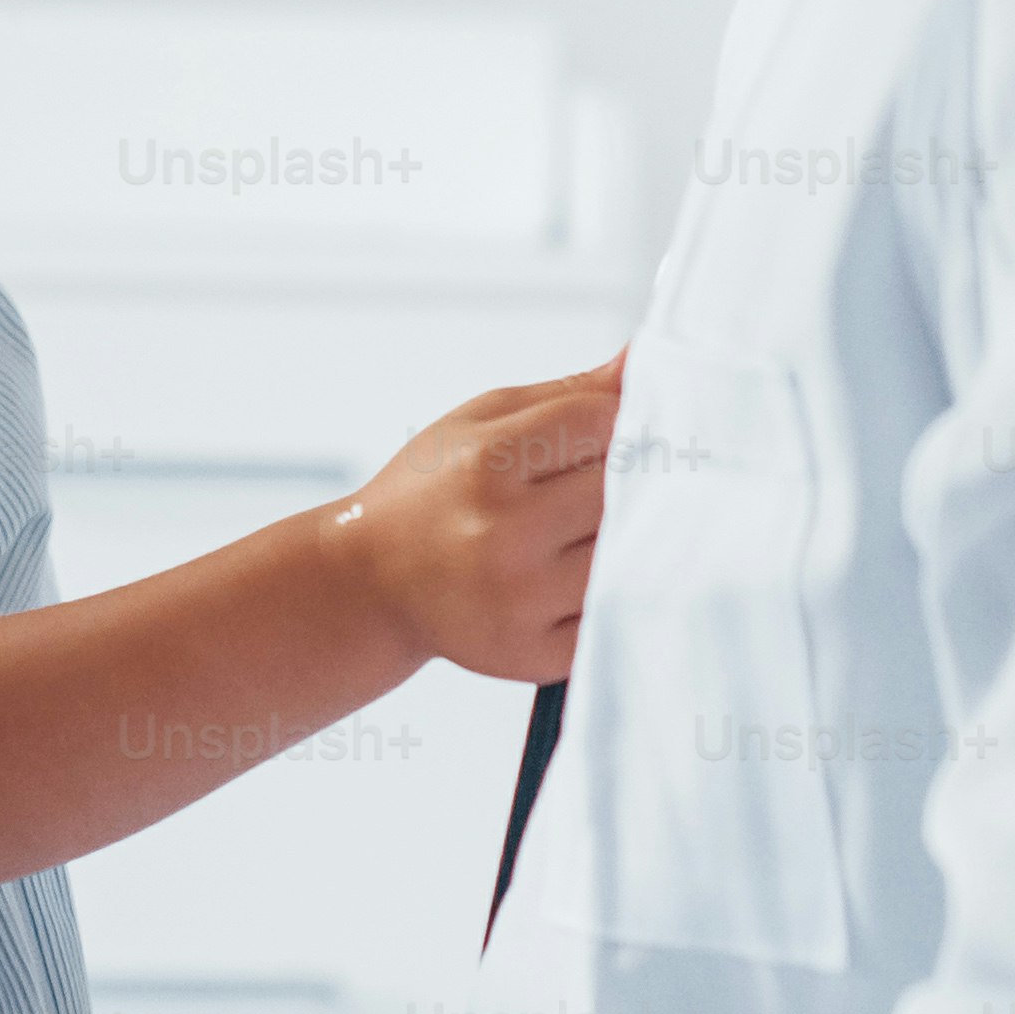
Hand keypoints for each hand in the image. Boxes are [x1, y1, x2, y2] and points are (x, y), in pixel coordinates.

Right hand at [323, 355, 614, 682]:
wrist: (371, 584)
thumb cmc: (432, 491)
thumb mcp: (480, 422)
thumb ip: (569, 394)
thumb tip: (644, 359)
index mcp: (487, 466)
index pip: (601, 422)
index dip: (617, 420)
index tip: (609, 431)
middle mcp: (503, 534)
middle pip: (622, 487)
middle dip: (629, 478)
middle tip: (609, 480)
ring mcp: (521, 600)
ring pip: (628, 553)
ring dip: (627, 538)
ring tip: (591, 529)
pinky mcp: (534, 654)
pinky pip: (614, 616)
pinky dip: (615, 595)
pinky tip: (586, 578)